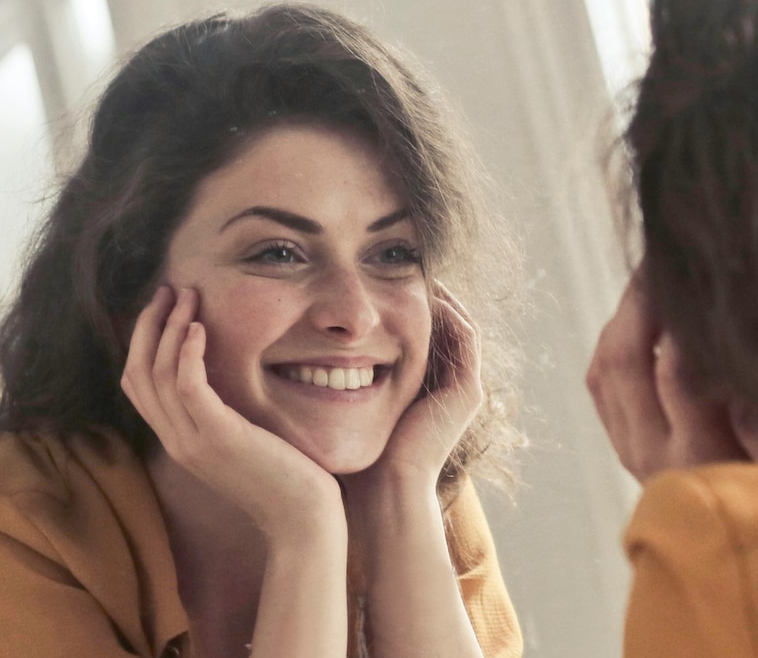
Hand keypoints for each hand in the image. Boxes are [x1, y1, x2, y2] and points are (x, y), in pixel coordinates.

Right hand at [121, 286, 343, 536]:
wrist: (302, 519)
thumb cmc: (283, 477)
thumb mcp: (242, 440)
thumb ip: (222, 414)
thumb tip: (223, 376)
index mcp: (178, 440)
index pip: (137, 385)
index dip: (142, 341)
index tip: (163, 307)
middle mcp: (176, 441)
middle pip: (137, 373)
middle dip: (148, 325)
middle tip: (168, 289)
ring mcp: (193, 442)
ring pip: (158, 374)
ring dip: (169, 327)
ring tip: (187, 295)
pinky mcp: (219, 438)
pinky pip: (187, 388)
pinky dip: (186, 353)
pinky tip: (198, 328)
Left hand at [348, 282, 482, 488]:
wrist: (383, 494)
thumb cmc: (355, 460)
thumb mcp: (339, 409)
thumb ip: (328, 383)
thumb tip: (290, 353)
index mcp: (419, 392)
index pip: (414, 334)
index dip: (398, 303)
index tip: (372, 279)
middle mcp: (445, 389)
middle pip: (438, 326)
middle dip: (418, 293)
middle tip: (395, 264)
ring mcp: (461, 391)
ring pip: (456, 325)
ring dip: (436, 295)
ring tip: (411, 267)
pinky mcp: (468, 392)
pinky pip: (465, 336)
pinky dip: (448, 310)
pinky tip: (424, 289)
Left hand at [586, 268, 749, 481]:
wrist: (754, 554)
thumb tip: (734, 370)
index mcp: (701, 457)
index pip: (676, 374)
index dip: (680, 321)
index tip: (695, 278)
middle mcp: (655, 455)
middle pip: (623, 363)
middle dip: (638, 302)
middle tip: (661, 258)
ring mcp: (633, 451)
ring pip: (603, 369)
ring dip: (622, 316)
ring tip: (650, 277)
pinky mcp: (626, 447)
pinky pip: (600, 384)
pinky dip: (613, 340)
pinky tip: (637, 315)